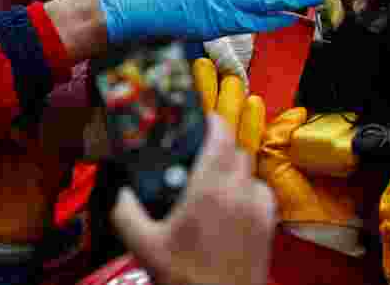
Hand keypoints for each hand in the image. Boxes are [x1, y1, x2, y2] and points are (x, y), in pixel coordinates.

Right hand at [111, 114, 276, 284]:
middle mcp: (239, 191)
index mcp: (210, 189)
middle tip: (197, 158)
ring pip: (249, 170)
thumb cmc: (185, 278)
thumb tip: (120, 191)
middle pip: (235, 150)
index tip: (200, 120)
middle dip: (218, 148)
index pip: (221, 135)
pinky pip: (261, 191)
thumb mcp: (144, 246)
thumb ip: (126, 212)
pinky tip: (231, 206)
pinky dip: (247, 190)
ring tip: (212, 184)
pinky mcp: (269, 222)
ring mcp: (258, 206)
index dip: (212, 122)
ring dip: (233, 169)